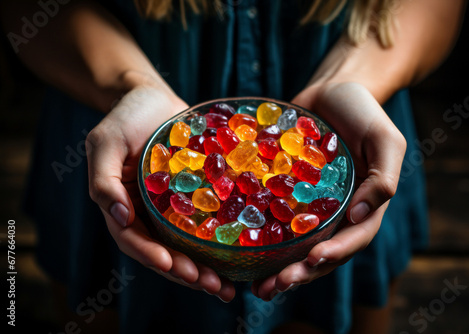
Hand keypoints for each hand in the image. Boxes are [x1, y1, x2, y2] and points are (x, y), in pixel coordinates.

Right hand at [86, 86, 234, 301]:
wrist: (153, 97)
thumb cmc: (125, 117)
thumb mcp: (104, 142)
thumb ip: (103, 179)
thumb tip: (119, 215)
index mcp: (124, 206)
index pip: (134, 240)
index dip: (152, 256)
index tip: (174, 266)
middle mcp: (149, 212)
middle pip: (166, 251)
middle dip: (187, 272)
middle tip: (214, 286)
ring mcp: (173, 206)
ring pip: (188, 244)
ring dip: (206, 267)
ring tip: (228, 286)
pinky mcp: (196, 194)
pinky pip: (207, 221)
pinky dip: (220, 242)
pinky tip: (241, 254)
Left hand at [252, 82, 405, 300]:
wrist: (333, 90)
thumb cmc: (364, 111)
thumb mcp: (385, 140)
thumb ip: (384, 178)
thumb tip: (358, 216)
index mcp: (364, 206)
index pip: (353, 239)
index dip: (335, 254)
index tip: (312, 260)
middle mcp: (337, 212)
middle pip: (321, 252)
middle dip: (300, 273)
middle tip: (274, 288)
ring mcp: (310, 205)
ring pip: (297, 245)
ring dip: (279, 268)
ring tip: (258, 287)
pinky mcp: (287, 192)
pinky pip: (275, 218)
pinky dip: (263, 238)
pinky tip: (242, 251)